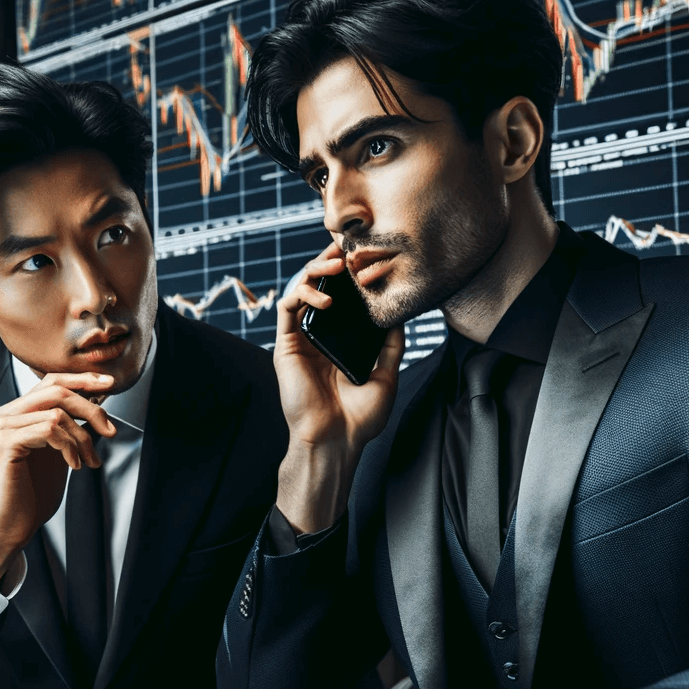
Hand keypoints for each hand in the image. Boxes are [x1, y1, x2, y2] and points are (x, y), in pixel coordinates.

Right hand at [0, 372, 117, 582]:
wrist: (11, 525)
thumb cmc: (33, 492)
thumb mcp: (60, 453)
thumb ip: (73, 429)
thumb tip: (98, 409)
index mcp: (18, 412)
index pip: (52, 380)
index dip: (83, 379)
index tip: (110, 384)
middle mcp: (7, 414)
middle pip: (58, 390)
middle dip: (91, 409)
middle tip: (110, 431)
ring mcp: (3, 427)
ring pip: (57, 412)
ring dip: (82, 438)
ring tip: (88, 461)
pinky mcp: (5, 443)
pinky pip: (48, 429)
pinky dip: (69, 447)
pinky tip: (73, 465)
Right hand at [274, 242, 405, 532]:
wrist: (336, 440)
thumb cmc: (359, 417)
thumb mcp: (387, 374)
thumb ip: (392, 344)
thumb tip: (402, 314)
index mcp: (340, 340)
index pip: (343, 297)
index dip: (350, 273)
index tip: (366, 255)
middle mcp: (318, 336)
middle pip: (320, 286)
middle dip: (332, 261)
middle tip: (349, 247)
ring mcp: (300, 339)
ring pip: (301, 289)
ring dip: (316, 270)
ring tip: (336, 264)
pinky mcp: (286, 345)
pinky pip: (288, 307)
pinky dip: (303, 293)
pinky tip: (325, 296)